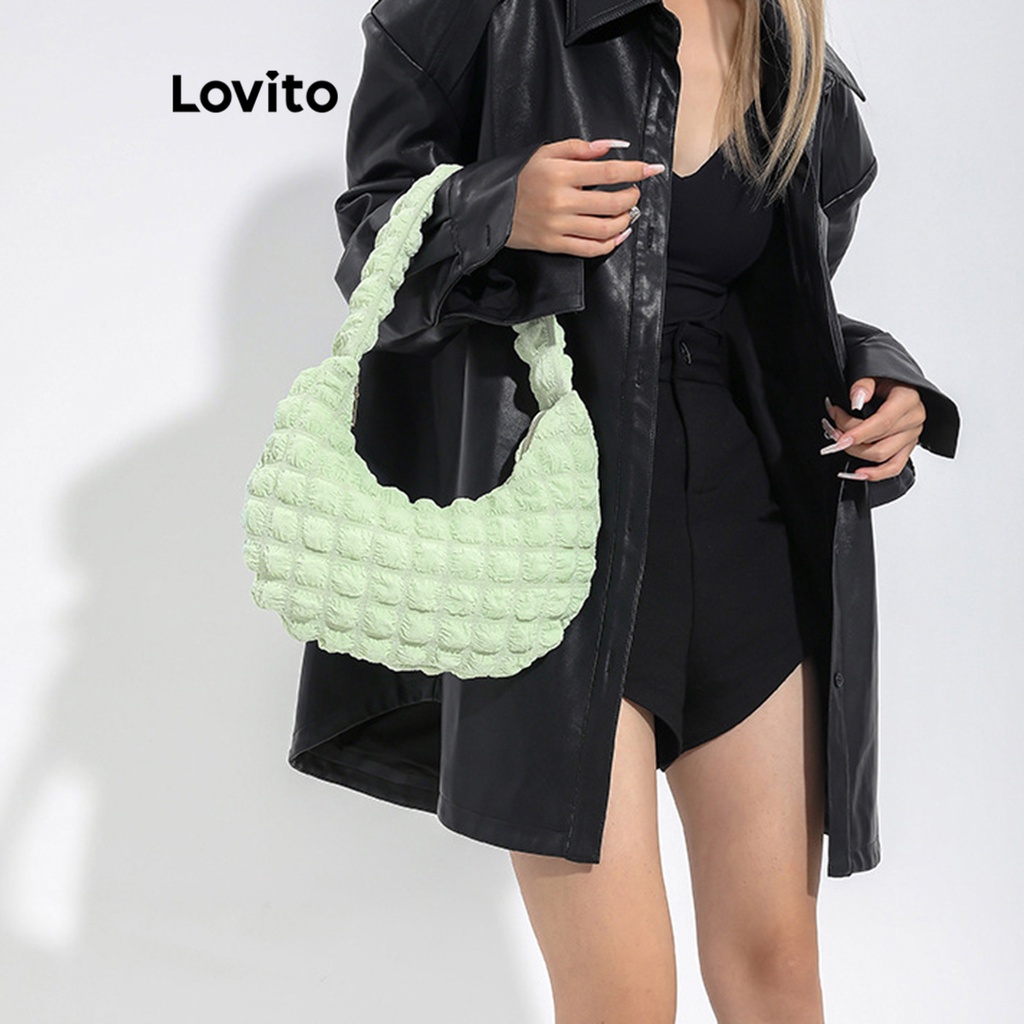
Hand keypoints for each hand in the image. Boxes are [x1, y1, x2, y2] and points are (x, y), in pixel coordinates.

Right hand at [506, 138, 664, 256]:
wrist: (490, 208)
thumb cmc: (520, 178)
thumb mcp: (546, 153)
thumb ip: (581, 148)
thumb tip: (613, 146)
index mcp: (560, 173)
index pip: (608, 172)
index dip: (635, 171)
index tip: (652, 169)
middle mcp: (561, 201)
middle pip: (612, 203)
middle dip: (631, 197)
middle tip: (634, 192)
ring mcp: (558, 226)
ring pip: (605, 229)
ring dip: (625, 221)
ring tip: (627, 213)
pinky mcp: (555, 245)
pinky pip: (590, 249)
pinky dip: (611, 243)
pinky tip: (619, 235)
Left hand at [820, 377, 926, 480]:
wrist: (898, 383)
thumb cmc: (885, 380)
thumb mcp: (874, 373)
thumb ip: (864, 385)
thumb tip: (856, 399)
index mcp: (908, 400)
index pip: (882, 422)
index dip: (858, 432)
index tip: (839, 437)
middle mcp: (914, 419)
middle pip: (879, 441)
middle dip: (850, 439)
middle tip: (831, 428)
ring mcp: (911, 436)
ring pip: (882, 455)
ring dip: (856, 452)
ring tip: (838, 441)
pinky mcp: (907, 447)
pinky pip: (894, 467)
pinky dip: (875, 474)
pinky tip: (858, 473)